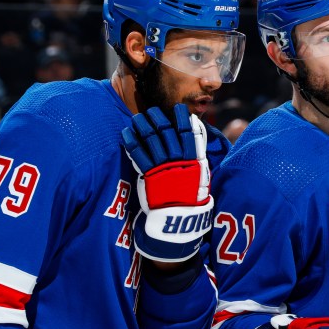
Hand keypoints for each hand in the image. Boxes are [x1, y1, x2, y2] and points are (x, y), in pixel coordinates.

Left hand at [122, 103, 212, 261]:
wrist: (179, 219)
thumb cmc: (192, 197)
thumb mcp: (202, 176)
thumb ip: (198, 157)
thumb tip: (197, 140)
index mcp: (193, 160)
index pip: (188, 133)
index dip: (183, 119)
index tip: (178, 108)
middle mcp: (177, 160)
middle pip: (167, 132)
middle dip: (159, 118)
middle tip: (152, 110)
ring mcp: (162, 167)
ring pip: (151, 139)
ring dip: (143, 125)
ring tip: (138, 117)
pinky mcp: (148, 175)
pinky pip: (138, 154)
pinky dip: (132, 141)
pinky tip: (127, 132)